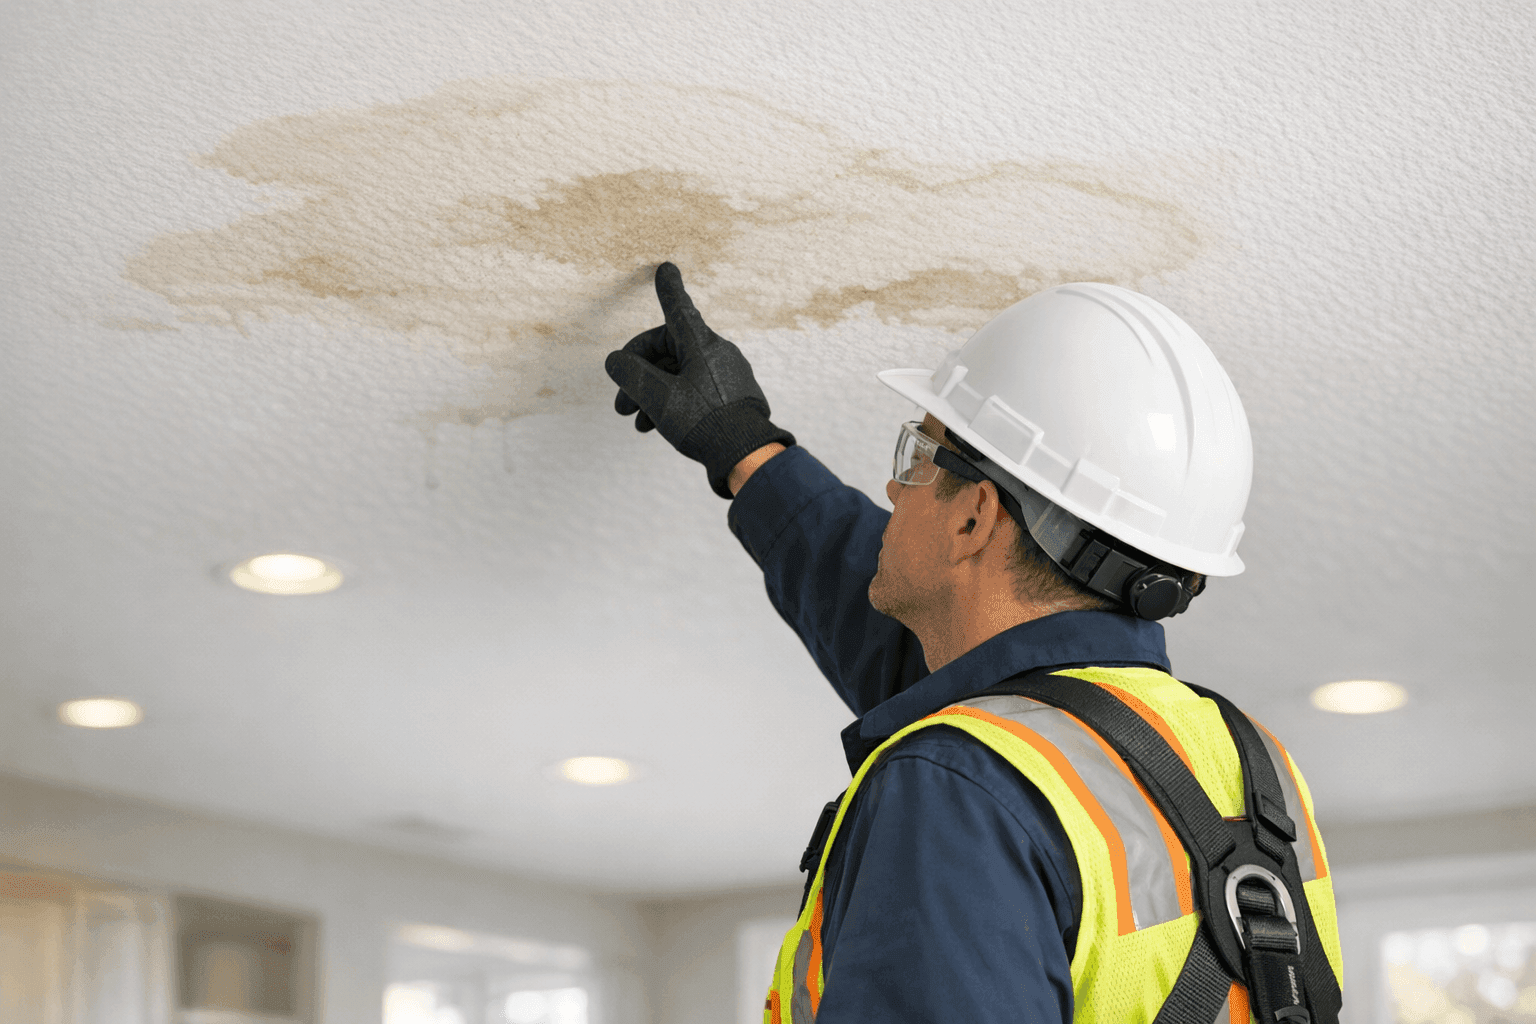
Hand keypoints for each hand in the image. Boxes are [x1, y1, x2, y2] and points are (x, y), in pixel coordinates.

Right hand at [606, 263, 794, 497]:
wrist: (746, 455)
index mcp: (702, 345)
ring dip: (651, 394)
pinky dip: (672, 402)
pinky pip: (694, 389)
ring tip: (637, 422)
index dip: (668, 289)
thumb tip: (615, 360)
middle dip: (638, 374)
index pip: (678, 309)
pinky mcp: (731, 397)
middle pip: (668, 350)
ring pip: (678, 374)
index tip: (666, 269)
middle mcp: (717, 354)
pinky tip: (657, 426)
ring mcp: (726, 376)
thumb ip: (631, 374)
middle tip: (620, 403)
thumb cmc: (704, 423)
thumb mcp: (658, 398)